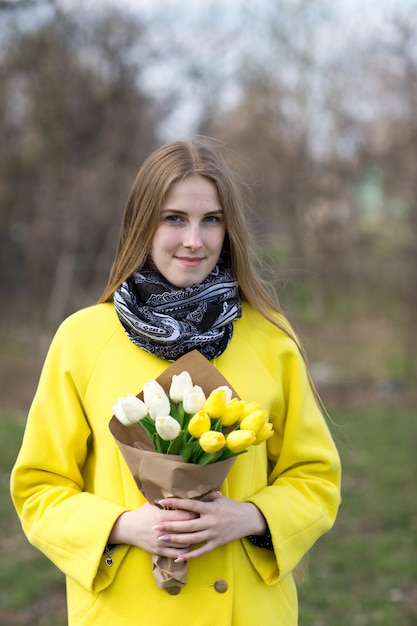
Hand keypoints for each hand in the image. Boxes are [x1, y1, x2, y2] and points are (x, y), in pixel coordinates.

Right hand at [109, 503, 197, 559]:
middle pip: (186, 529)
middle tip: (203, 521)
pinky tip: (189, 545)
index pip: (185, 515)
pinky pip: (176, 553)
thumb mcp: (153, 503)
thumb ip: (168, 501)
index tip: (200, 510)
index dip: (194, 512)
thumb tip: (183, 493)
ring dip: (192, 538)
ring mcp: (160, 542)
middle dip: (196, 525)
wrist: (128, 528)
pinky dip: (184, 550)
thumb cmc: (143, 513)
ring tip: (198, 533)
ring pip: (183, 543)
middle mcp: (162, 530)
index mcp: (162, 516)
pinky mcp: (159, 551)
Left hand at [151, 492, 266, 561]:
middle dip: (170, 525)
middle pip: (187, 525)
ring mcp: (213, 534)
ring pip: (191, 539)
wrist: (248, 519)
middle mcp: (210, 521)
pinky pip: (201, 551)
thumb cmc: (231, 506)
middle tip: (155, 526)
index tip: (162, 501)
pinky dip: (189, 555)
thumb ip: (203, 497)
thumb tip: (188, 495)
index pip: (190, 504)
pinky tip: (178, 557)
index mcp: (210, 508)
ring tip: (162, 539)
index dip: (176, 503)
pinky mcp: (216, 544)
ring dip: (175, 540)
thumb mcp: (218, 498)